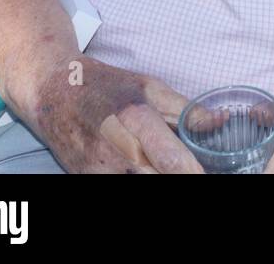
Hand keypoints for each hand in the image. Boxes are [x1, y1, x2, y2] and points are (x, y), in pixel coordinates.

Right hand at [24, 54, 201, 172]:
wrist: (52, 93)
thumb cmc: (106, 86)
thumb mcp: (150, 87)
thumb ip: (187, 110)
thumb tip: (221, 121)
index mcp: (137, 120)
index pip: (173, 160)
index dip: (195, 173)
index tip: (212, 175)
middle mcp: (116, 150)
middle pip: (158, 179)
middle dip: (181, 177)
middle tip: (198, 172)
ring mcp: (98, 170)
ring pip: (139, 185)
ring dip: (160, 179)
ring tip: (175, 170)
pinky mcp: (86, 180)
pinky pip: (119, 186)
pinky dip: (140, 179)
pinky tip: (149, 170)